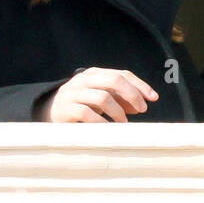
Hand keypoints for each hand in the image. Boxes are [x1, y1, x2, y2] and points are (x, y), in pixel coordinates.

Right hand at [35, 68, 158, 121]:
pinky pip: (88, 114)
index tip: (153, 98)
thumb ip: (120, 100)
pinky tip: (108, 129)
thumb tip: (141, 106)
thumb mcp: (101, 99)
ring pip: (103, 97)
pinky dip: (102, 122)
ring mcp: (73, 93)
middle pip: (114, 80)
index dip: (140, 85)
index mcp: (95, 74)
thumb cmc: (82, 105)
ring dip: (118, 112)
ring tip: (123, 123)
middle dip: (132, 95)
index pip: (122, 74)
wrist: (49, 113)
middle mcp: (83, 79)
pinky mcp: (66, 108)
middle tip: (142, 110)